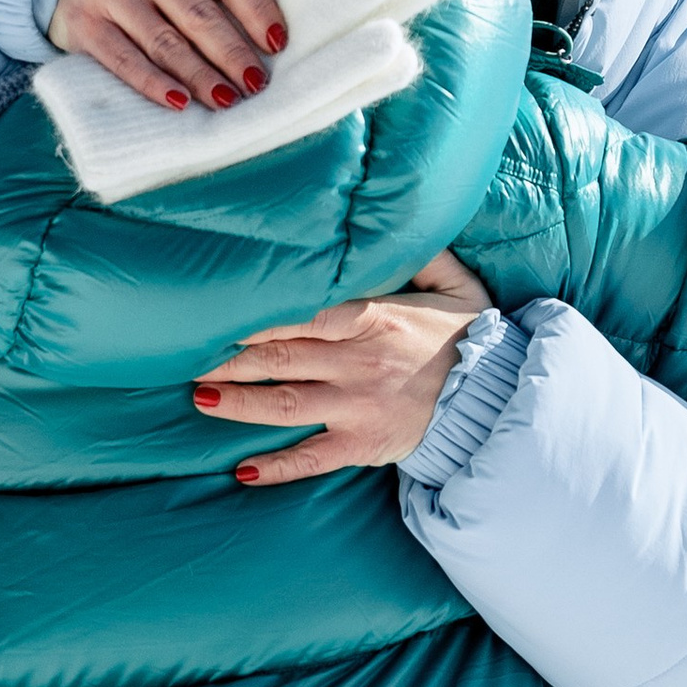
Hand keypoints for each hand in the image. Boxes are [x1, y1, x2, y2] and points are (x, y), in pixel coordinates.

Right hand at [50, 0, 286, 113]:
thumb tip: (264, 36)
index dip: (257, 9)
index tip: (277, 44)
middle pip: (199, 12)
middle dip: (233, 53)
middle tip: (256, 84)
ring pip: (164, 41)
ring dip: (200, 76)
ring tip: (227, 100)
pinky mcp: (83, 25)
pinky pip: (124, 60)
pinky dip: (154, 83)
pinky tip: (180, 102)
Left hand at [192, 253, 493, 484]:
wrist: (499, 401)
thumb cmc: (473, 338)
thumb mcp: (457, 285)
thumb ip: (424, 252)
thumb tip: (399, 216)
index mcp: (376, 318)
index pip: (305, 312)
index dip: (258, 313)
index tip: (220, 307)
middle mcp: (360, 362)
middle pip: (281, 356)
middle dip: (230, 354)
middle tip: (187, 350)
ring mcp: (358, 407)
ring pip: (284, 404)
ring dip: (238, 402)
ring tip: (199, 395)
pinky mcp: (363, 446)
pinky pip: (312, 458)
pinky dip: (277, 467)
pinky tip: (242, 470)